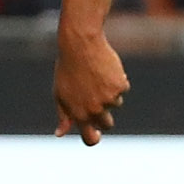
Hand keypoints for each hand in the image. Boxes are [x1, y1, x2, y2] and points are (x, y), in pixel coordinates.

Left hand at [54, 26, 129, 143]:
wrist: (80, 45)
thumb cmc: (67, 69)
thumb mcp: (60, 94)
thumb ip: (64, 116)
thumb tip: (60, 133)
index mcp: (78, 114)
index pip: (90, 138)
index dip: (94, 137)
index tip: (96, 133)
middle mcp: (95, 110)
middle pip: (107, 124)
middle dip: (104, 116)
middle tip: (97, 98)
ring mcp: (109, 99)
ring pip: (115, 103)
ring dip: (109, 93)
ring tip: (96, 76)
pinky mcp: (120, 86)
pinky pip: (123, 88)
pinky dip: (117, 80)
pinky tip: (105, 69)